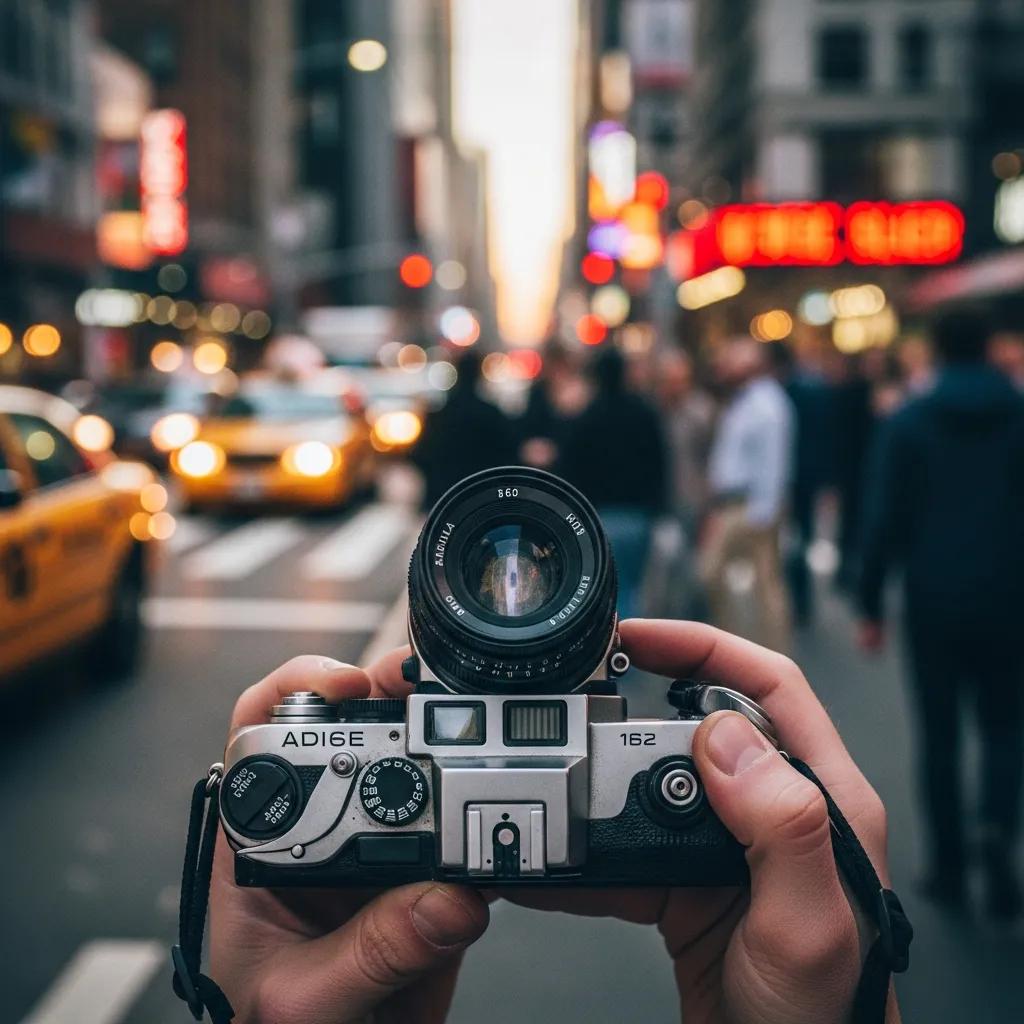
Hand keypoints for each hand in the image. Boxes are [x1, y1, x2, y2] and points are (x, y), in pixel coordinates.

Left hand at [209, 656, 488, 1023]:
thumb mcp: (301, 1001)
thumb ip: (369, 954)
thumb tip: (446, 901)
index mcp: (269, 841)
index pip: (266, 733)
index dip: (302, 689)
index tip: (346, 685)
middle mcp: (328, 830)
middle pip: (354, 731)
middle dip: (390, 694)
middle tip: (420, 686)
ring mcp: (386, 852)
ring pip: (419, 771)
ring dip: (451, 746)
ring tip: (475, 738)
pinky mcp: (435, 881)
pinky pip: (469, 837)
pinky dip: (495, 823)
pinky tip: (508, 815)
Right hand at [509, 619, 893, 1023]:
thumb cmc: (825, 1022)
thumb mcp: (808, 926)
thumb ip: (779, 825)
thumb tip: (724, 735)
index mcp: (819, 798)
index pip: (769, 686)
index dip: (705, 647)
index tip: (638, 638)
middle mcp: (772, 811)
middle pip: (694, 730)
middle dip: (628, 722)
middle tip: (574, 724)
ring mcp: (726, 848)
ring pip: (650, 786)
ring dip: (597, 791)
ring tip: (553, 795)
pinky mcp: (686, 883)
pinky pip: (626, 847)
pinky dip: (585, 853)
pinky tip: (553, 862)